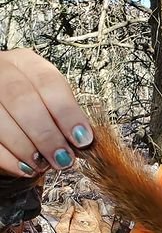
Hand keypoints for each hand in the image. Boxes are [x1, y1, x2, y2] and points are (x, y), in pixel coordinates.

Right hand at [0, 48, 92, 176]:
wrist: (5, 112)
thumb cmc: (34, 107)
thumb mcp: (50, 101)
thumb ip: (65, 116)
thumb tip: (83, 140)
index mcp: (27, 63)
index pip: (48, 82)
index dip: (67, 113)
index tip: (82, 139)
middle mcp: (2, 72)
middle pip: (22, 100)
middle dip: (46, 134)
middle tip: (63, 158)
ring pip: (1, 119)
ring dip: (26, 148)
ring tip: (43, 165)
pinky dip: (9, 159)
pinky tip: (25, 169)